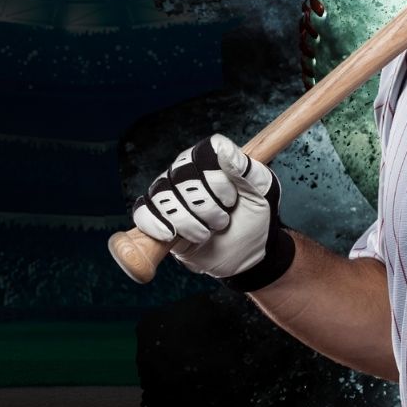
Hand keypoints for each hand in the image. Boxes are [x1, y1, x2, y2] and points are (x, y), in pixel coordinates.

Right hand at [130, 133, 283, 280]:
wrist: (246, 255)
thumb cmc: (255, 217)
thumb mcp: (262, 192)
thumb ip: (245, 169)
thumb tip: (223, 150)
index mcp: (211, 158)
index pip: (203, 153)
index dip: (216, 179)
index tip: (232, 199)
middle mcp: (186, 171)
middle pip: (183, 176)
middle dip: (206, 206)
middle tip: (222, 221)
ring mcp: (170, 193)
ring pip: (164, 197)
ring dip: (189, 222)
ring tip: (206, 233)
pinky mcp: (157, 217)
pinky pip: (143, 212)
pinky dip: (156, 224)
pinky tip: (171, 235)